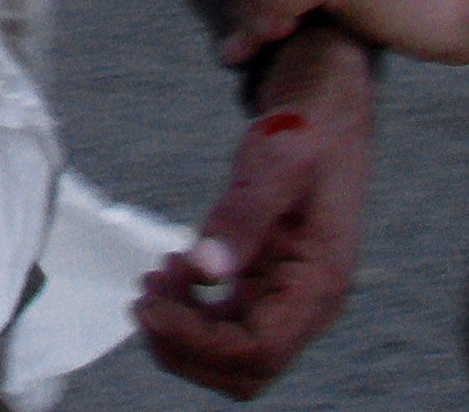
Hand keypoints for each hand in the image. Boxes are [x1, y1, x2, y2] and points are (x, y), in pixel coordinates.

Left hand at [138, 24, 372, 398]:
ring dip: (183, 330)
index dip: (195, 342)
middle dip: (184, 345)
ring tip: (152, 280)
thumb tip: (206, 270)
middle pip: (244, 370)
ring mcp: (290, 293)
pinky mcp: (270, 279)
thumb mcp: (277, 154)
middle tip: (142, 297)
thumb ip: (243, 212)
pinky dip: (192, 310)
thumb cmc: (308, 121)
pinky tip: (172, 269)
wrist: (327, 98)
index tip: (147, 302)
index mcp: (320, 283)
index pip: (256, 352)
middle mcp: (309, 300)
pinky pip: (228, 321)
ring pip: (232, 352)